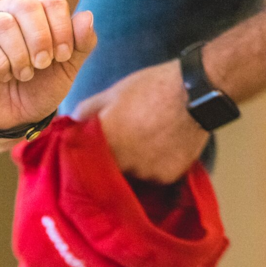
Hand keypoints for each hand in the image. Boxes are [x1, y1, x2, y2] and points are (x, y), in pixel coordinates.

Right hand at [0, 0, 96, 130]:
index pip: (52, 2)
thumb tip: (87, 16)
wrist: (12, 119)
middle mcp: (10, 13)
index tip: (63, 57)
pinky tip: (4, 76)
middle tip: (43, 64)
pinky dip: (0, 64)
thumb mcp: (66, 70)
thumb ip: (81, 45)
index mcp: (37, 13)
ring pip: (3, 23)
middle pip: (26, 5)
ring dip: (19, 54)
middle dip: (41, 38)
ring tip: (24, 75)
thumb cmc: (38, 89)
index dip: (62, 29)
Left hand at [73, 59, 209, 183]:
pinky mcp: (166, 178)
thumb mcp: (112, 93)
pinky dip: (155, 168)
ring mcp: (146, 173)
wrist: (197, 92)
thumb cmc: (150, 88)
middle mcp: (123, 164)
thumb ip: (85, 112)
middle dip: (111, 164)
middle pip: (109, 174)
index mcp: (105, 144)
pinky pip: (154, 178)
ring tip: (145, 145)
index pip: (84, 164)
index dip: (86, 161)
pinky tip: (162, 149)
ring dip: (134, 166)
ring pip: (132, 177)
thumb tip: (69, 125)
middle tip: (122, 147)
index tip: (88, 156)